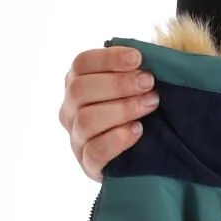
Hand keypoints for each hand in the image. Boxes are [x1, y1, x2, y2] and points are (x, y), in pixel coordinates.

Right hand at [61, 45, 157, 180]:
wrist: (146, 155)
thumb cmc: (141, 109)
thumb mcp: (138, 86)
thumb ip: (138, 70)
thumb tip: (147, 56)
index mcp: (77, 83)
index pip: (81, 63)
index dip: (108, 58)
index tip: (138, 58)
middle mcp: (70, 110)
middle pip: (80, 90)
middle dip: (118, 84)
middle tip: (149, 83)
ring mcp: (76, 138)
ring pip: (87, 120)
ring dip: (122, 109)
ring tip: (150, 105)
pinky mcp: (88, 165)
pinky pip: (95, 151)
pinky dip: (117, 139)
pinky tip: (138, 130)